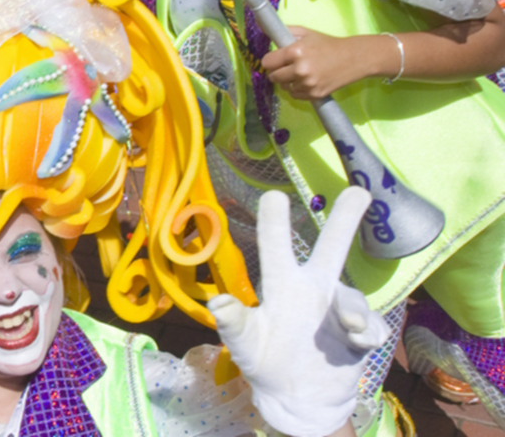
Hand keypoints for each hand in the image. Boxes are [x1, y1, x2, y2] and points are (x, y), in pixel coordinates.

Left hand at [209, 187, 388, 435]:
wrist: (297, 398)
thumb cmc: (264, 360)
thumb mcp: (244, 344)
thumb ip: (234, 324)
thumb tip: (219, 302)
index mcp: (281, 285)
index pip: (276, 248)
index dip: (274, 223)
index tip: (273, 195)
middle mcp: (313, 289)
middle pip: (331, 248)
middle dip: (346, 219)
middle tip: (360, 191)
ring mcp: (339, 312)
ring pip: (353, 297)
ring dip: (353, 310)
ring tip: (350, 326)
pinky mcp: (361, 336)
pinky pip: (371, 327)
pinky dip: (367, 333)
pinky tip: (358, 343)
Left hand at [261, 27, 368, 99]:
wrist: (354, 58)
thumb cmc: (327, 44)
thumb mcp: (305, 33)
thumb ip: (282, 31)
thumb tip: (261, 24)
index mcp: (296, 51)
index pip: (267, 62)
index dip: (270, 60)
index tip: (276, 58)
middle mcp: (300, 69)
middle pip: (273, 76)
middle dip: (277, 71)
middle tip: (288, 65)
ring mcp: (308, 84)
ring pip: (283, 87)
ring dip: (287, 81)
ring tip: (299, 72)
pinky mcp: (314, 94)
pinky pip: (294, 95)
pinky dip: (297, 88)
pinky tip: (307, 80)